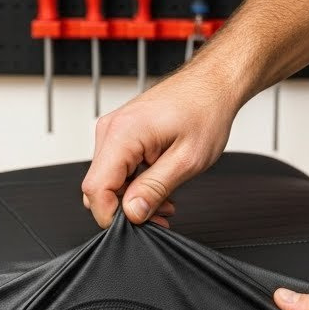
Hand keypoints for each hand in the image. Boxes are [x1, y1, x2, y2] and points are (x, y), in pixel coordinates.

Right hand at [81, 55, 237, 227]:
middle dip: (126, 209)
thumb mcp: (187, 160)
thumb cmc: (205, 110)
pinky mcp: (121, 134)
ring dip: (134, 197)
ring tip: (166, 201)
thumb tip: (132, 213)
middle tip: (160, 216)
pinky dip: (135, 184)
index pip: (95, 188)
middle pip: (99, 187)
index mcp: (123, 133)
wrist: (213, 84)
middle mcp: (111, 129)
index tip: (136, 225)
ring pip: (109, 181)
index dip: (111, 215)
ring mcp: (114, 131)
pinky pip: (118, 169)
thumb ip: (155, 189)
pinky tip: (159, 187)